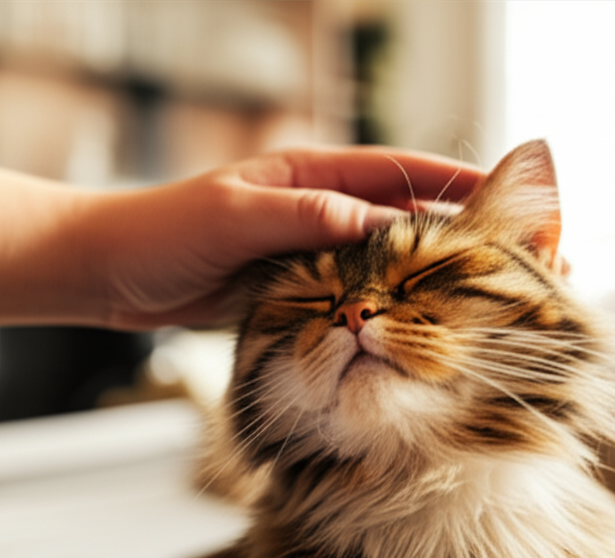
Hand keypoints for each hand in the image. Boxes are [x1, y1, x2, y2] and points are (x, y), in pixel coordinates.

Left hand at [79, 147, 483, 328]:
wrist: (106, 271)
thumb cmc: (162, 232)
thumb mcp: (235, 216)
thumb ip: (305, 216)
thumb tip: (380, 224)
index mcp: (309, 173)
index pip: (396, 170)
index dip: (453, 180)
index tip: (505, 193)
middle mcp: (316, 207)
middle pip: (401, 215)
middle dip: (455, 234)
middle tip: (509, 257)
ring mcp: (307, 248)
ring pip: (381, 260)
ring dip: (424, 277)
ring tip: (476, 301)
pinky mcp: (293, 286)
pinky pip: (350, 293)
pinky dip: (382, 306)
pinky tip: (409, 329)